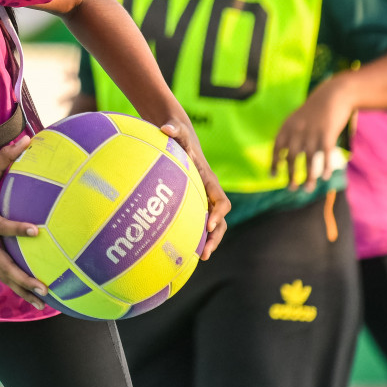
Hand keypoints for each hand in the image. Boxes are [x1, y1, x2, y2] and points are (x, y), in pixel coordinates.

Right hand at [0, 136, 47, 309]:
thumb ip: (5, 159)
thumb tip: (27, 140)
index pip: (1, 226)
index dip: (17, 229)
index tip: (36, 230)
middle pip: (2, 264)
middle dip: (22, 278)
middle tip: (43, 287)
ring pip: (3, 275)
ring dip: (22, 290)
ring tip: (43, 302)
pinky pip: (2, 276)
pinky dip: (17, 289)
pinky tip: (33, 299)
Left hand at [160, 119, 228, 259]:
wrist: (177, 132)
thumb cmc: (177, 131)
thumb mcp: (176, 129)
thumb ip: (173, 129)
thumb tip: (165, 128)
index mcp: (208, 178)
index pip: (221, 199)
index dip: (218, 212)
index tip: (209, 224)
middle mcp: (209, 190)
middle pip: (220, 218)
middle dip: (216, 236)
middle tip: (206, 253)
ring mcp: (202, 197)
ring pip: (212, 223)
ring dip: (209, 240)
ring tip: (200, 257)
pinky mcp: (192, 200)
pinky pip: (196, 220)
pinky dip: (194, 234)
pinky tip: (181, 248)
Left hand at [272, 75, 353, 193]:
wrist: (334, 95)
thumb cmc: (315, 110)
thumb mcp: (298, 119)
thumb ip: (291, 135)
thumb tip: (285, 156)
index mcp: (288, 127)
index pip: (276, 148)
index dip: (274, 163)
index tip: (273, 177)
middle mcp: (297, 131)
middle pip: (291, 158)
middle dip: (290, 175)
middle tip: (291, 188)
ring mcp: (312, 133)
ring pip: (308, 160)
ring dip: (307, 176)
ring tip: (307, 189)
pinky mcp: (328, 134)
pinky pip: (325, 155)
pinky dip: (324, 167)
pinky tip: (325, 178)